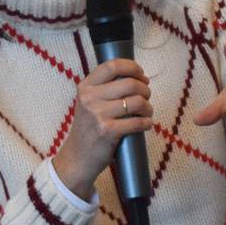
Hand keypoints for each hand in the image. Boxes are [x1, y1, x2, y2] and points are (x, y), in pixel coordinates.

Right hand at [53, 59, 151, 198]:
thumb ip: (105, 89)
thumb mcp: (89, 104)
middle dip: (145, 89)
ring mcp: (98, 115)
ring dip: (148, 107)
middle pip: (129, 83)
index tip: (141, 75)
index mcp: (85, 87)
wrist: (77, 158)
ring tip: (147, 112)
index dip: (132, 67)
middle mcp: (89, 98)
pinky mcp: (107, 131)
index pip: (112, 66)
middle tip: (146, 97)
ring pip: (136, 102)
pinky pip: (137, 122)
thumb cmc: (88, 129)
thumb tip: (137, 78)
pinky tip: (146, 124)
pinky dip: (147, 122)